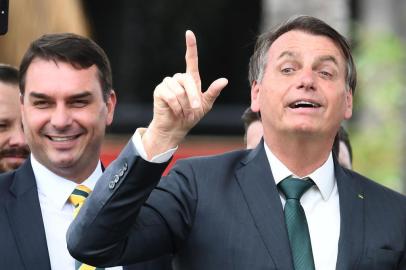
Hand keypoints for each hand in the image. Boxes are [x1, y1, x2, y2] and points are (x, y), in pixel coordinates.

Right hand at [143, 30, 227, 158]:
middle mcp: (178, 79)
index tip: (189, 33)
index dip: (191, 46)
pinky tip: (175, 112)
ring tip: (184, 112)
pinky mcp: (159, 90)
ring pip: (179, 90)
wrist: (176, 128)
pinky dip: (176, 106)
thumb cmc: (190, 116)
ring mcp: (167, 83)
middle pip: (188, 80)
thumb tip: (224, 80)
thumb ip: (213, 92)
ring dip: (184, 104)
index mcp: (190, 80)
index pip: (191, 60)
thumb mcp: (205, 105)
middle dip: (193, 96)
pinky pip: (171, 95)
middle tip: (195, 109)